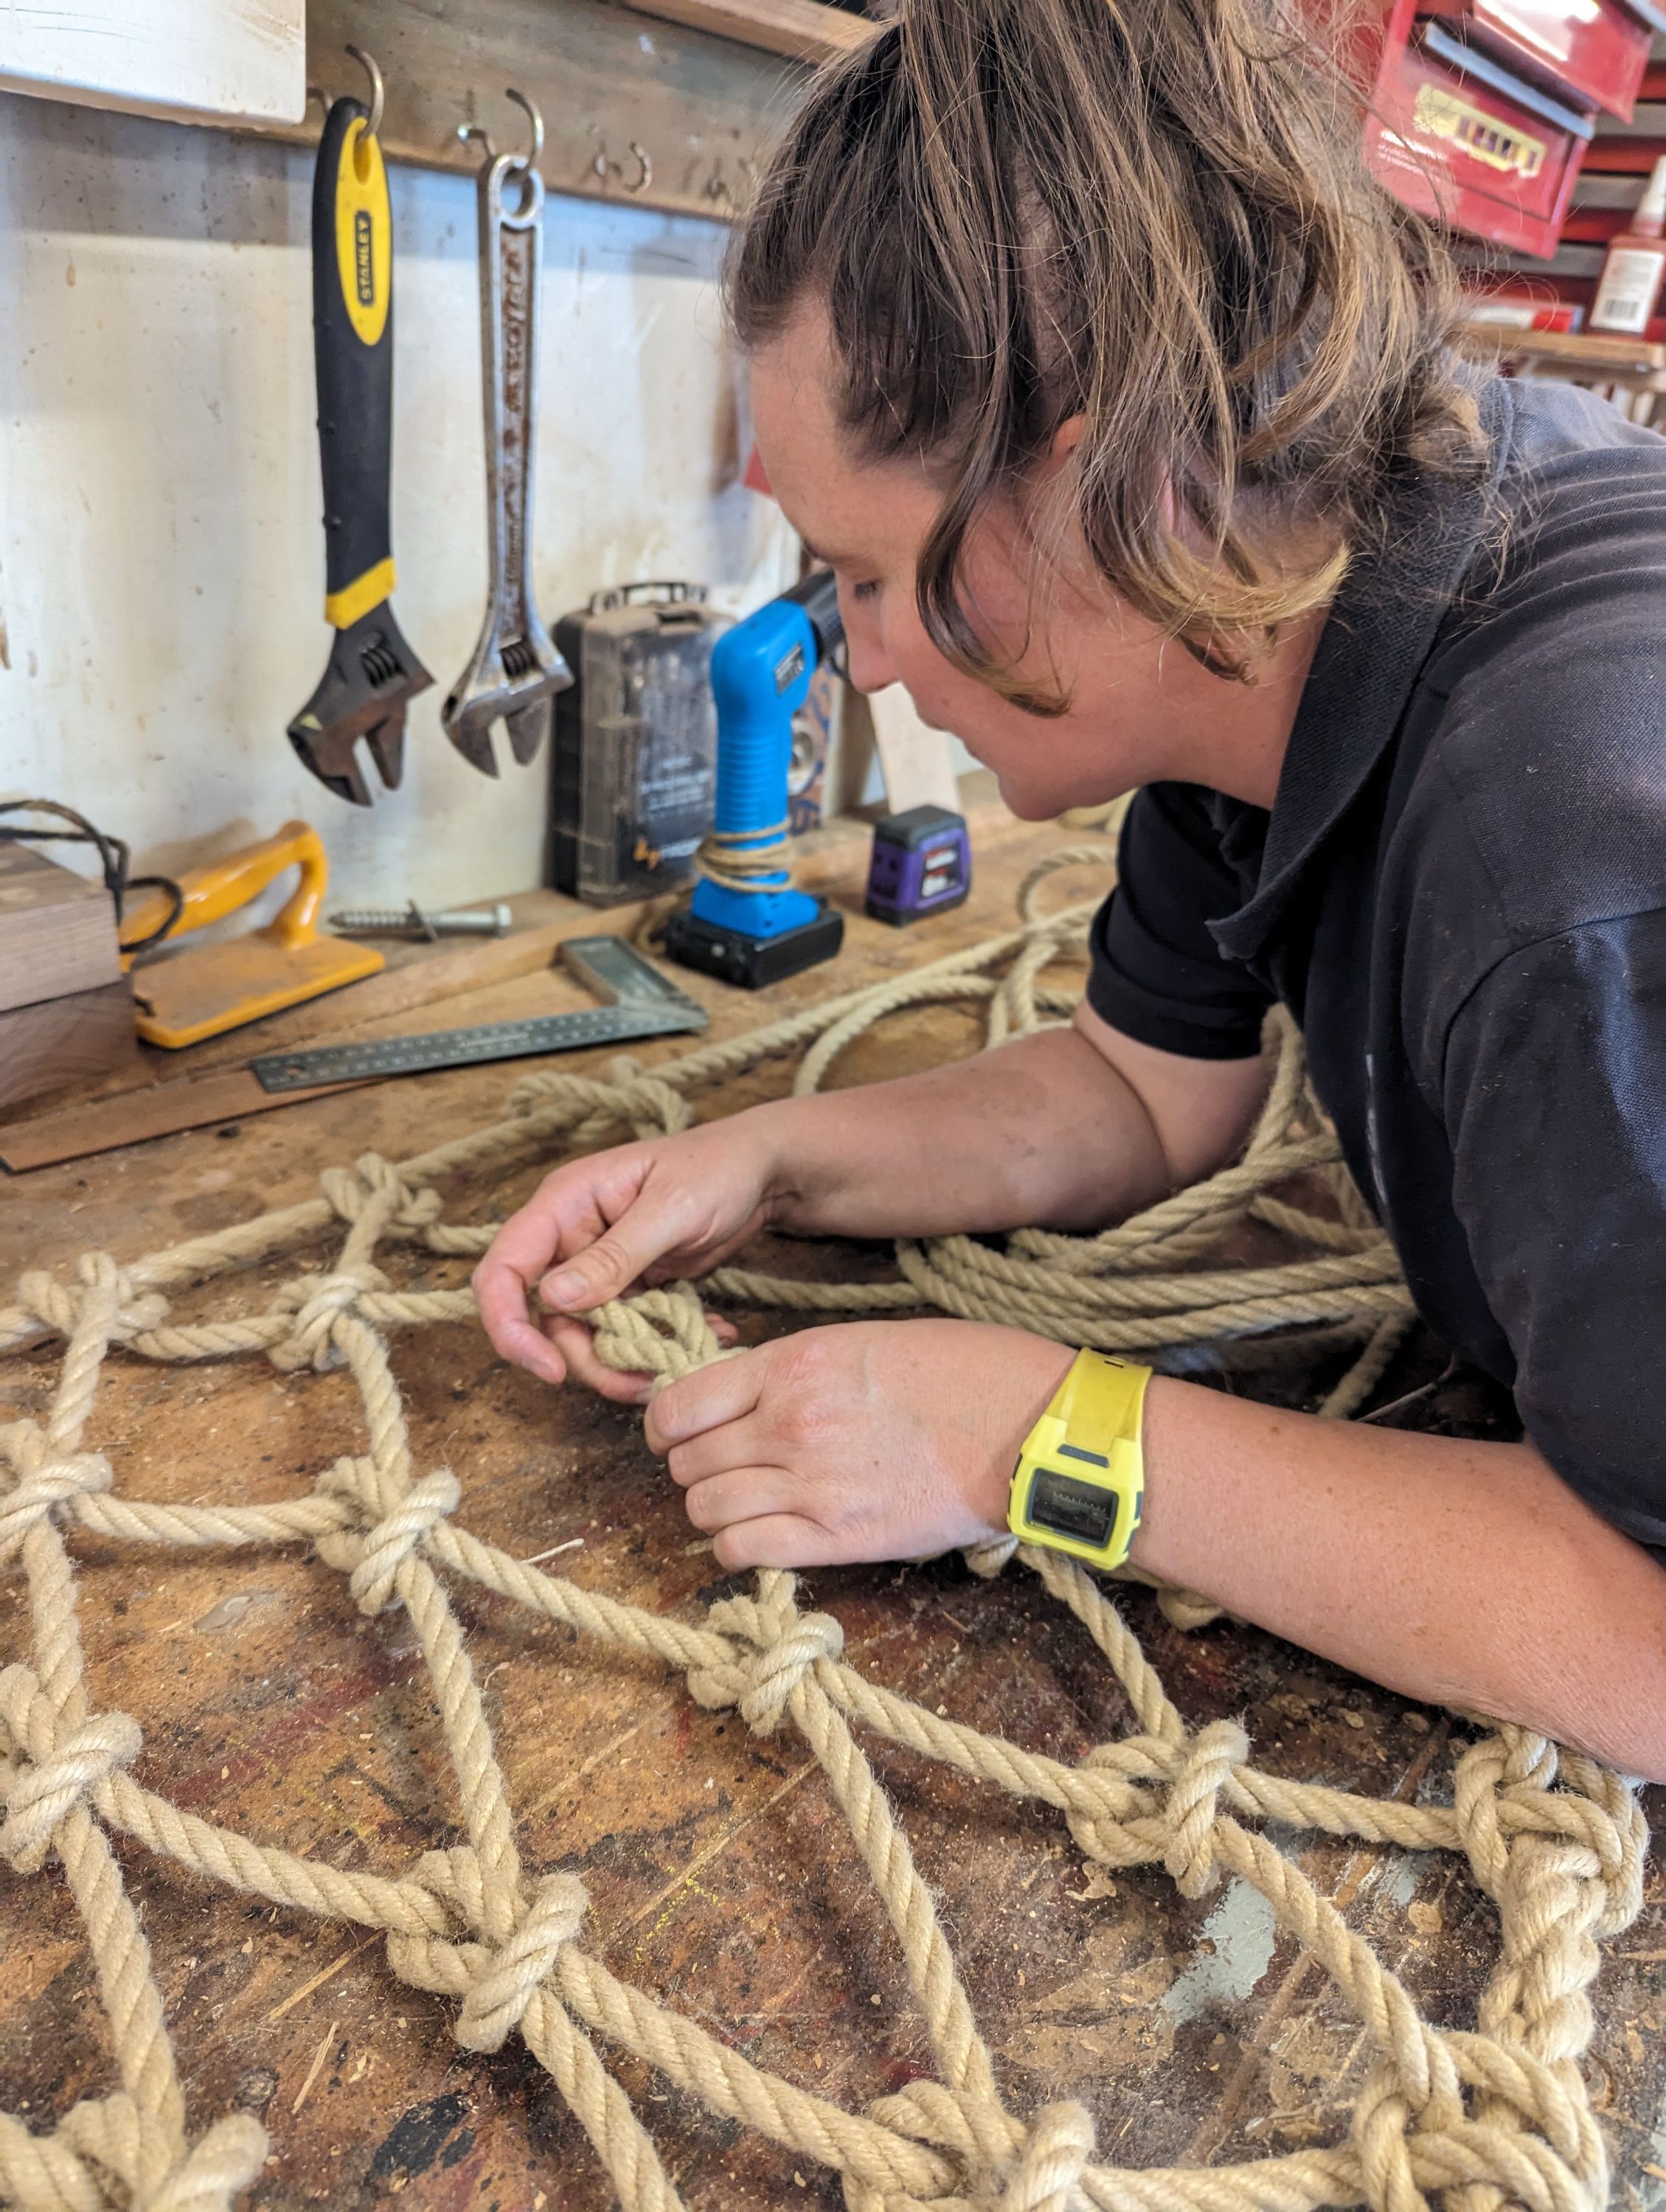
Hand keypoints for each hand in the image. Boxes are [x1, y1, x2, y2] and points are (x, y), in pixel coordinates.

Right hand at [473, 1119, 777, 1392]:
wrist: (761, 1172)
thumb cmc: (716, 1168)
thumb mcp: (670, 1209)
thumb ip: (614, 1255)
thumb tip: (553, 1297)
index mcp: (564, 1204)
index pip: (504, 1269)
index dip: (509, 1325)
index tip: (550, 1370)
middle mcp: (571, 1237)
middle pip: (544, 1318)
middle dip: (583, 1359)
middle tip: (637, 1382)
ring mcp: (598, 1265)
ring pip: (584, 1335)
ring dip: (623, 1363)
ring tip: (675, 1366)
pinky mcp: (628, 1287)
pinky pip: (622, 1332)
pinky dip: (652, 1349)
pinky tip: (696, 1342)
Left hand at [644, 1319, 1074, 1569]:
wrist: (1024, 1424)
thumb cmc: (958, 1370)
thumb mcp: (858, 1343)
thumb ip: (792, 1371)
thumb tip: (743, 1400)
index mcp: (789, 1365)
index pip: (677, 1405)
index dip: (668, 1427)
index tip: (681, 1435)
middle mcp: (786, 1424)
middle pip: (685, 1463)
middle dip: (695, 1469)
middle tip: (726, 1471)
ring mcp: (809, 1484)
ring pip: (704, 1508)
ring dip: (715, 1510)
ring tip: (748, 1506)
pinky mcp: (838, 1539)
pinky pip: (743, 1552)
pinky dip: (739, 1549)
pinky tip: (764, 1538)